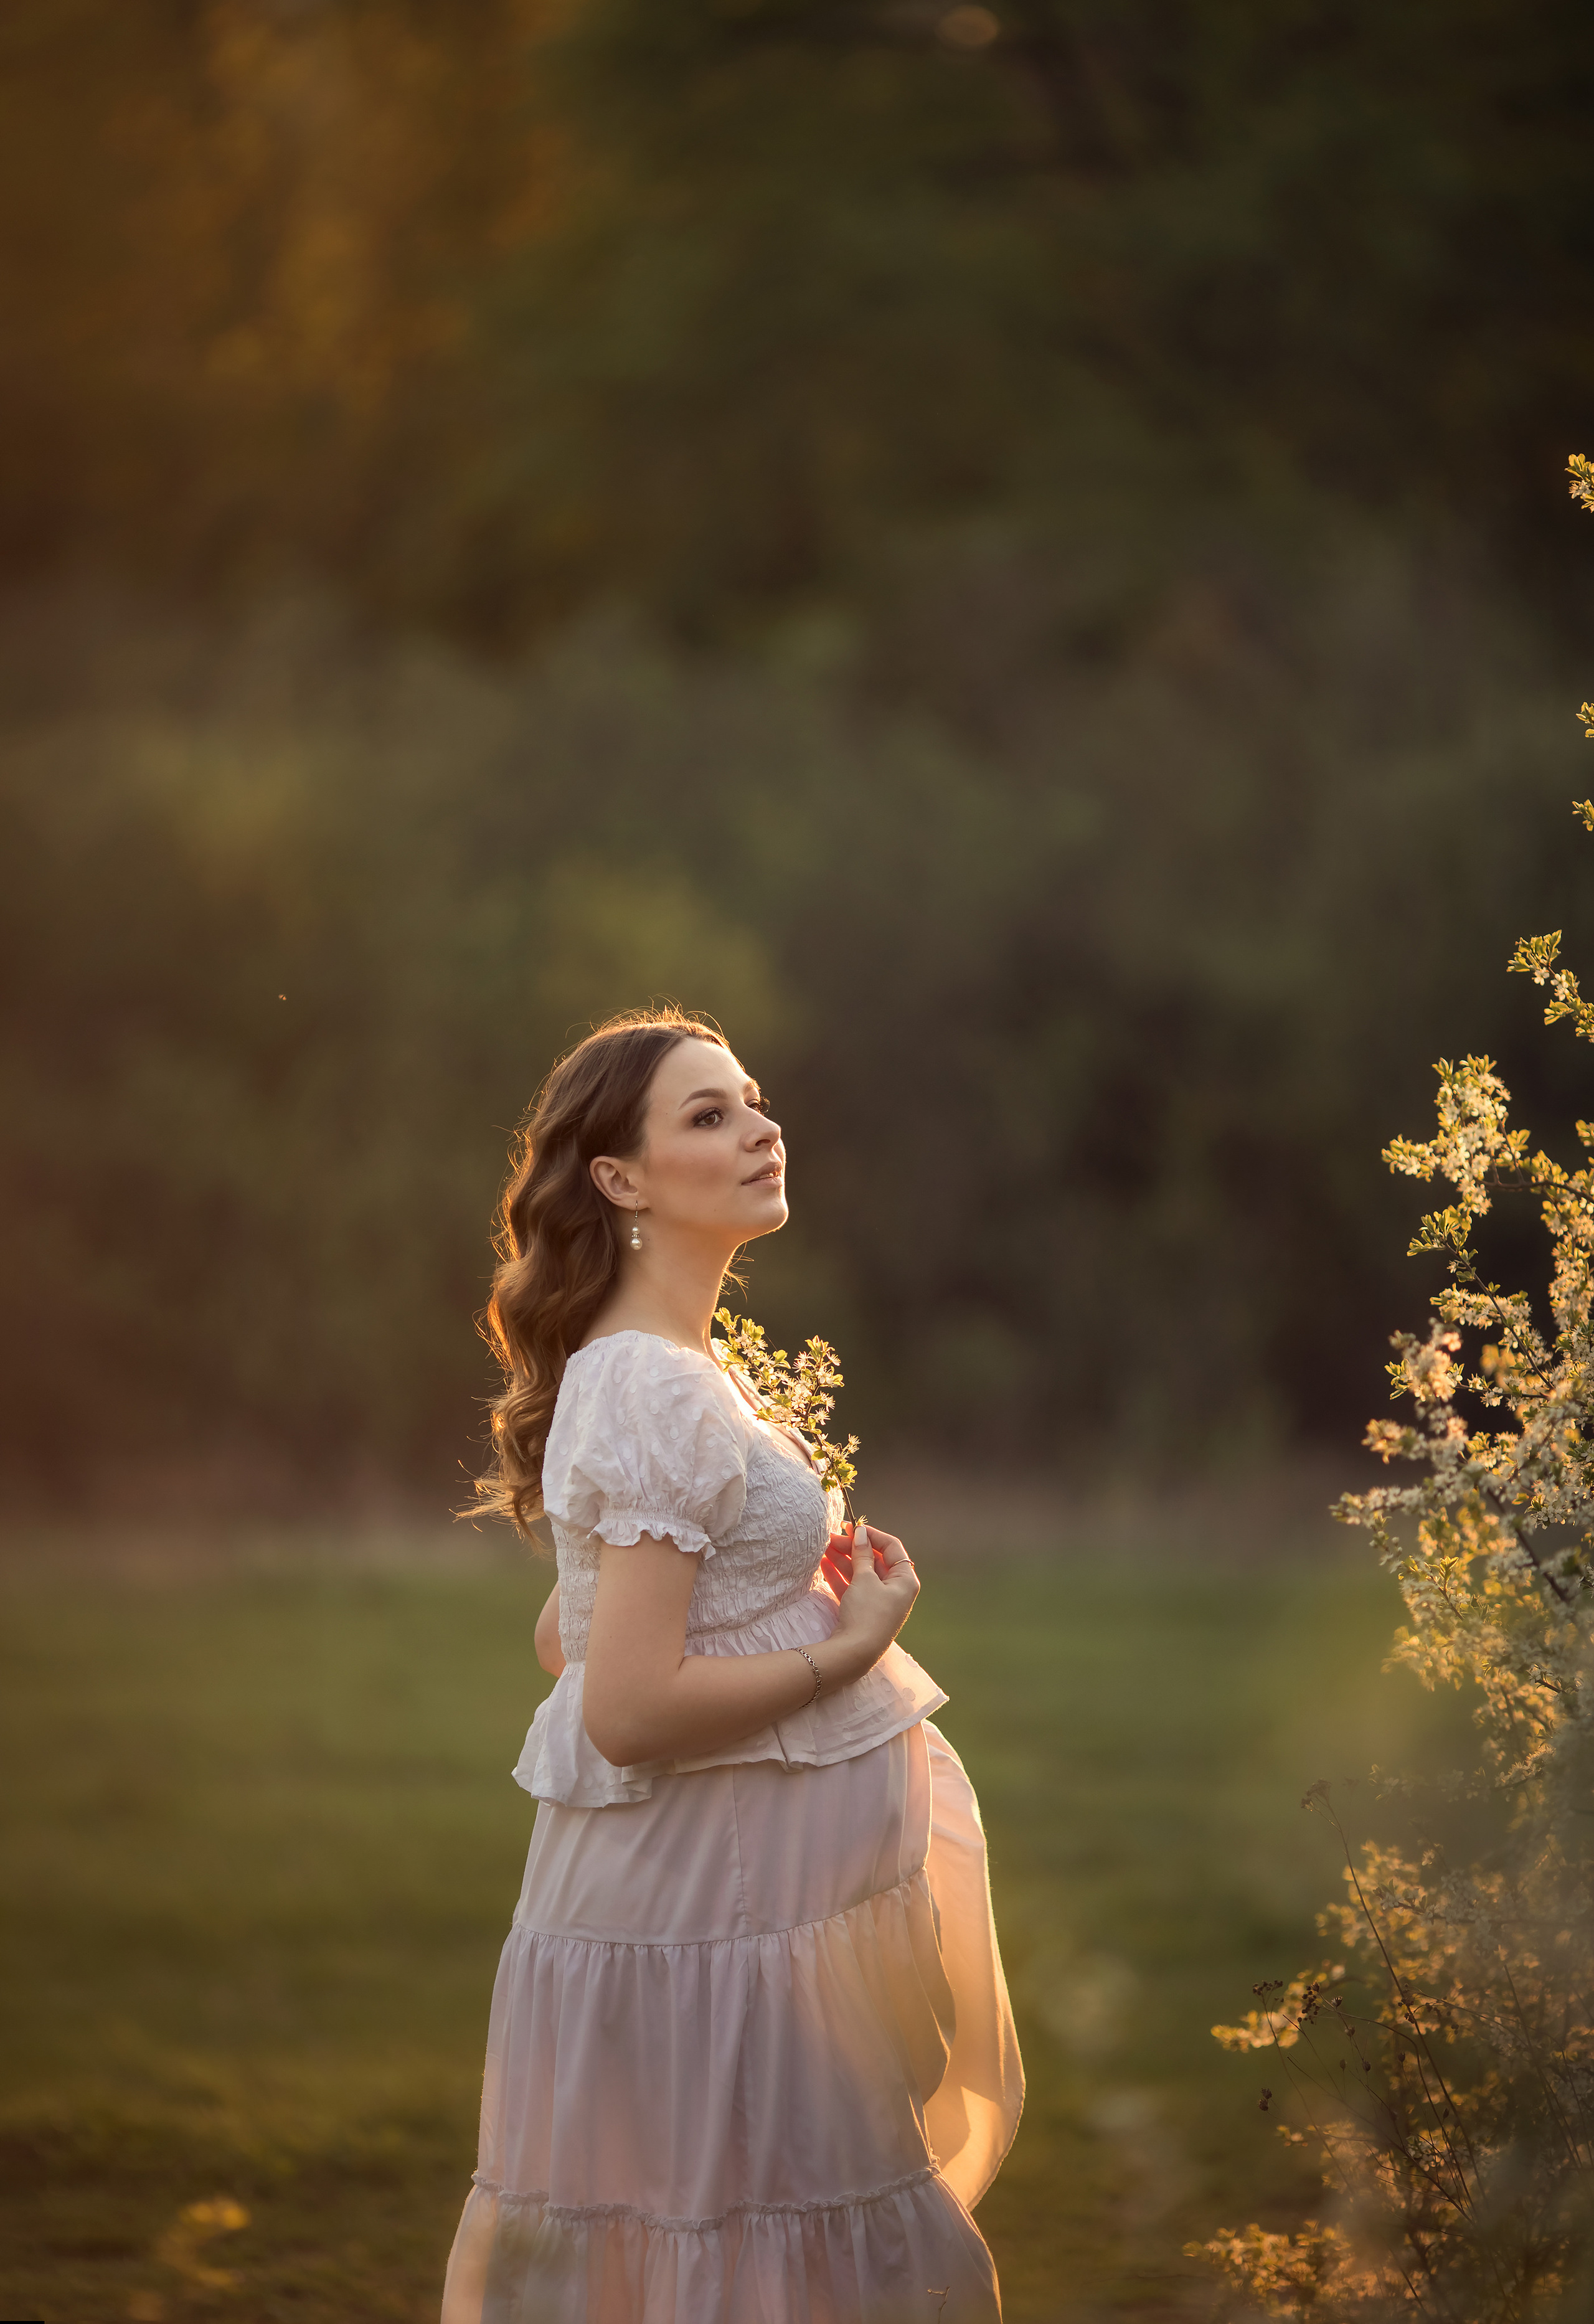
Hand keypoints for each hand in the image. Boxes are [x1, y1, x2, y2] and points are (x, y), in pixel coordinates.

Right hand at [824, 1521, 918, 1680]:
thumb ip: (862, 1554)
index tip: (853, 1527)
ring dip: (844, 1559)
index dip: (872, 1535)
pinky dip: (840, 1575)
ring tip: (825, 1546)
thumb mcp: (864, 1579)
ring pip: (862, 1573)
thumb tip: (862, 1533)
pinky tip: (824, 1563)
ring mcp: (879, 1601)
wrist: (854, 1653)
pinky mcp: (864, 1611)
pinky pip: (853, 1587)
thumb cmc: (866, 1613)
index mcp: (905, 1580)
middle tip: (833, 1536)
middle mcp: (896, 1590)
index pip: (892, 1547)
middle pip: (875, 1560)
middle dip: (854, 1547)